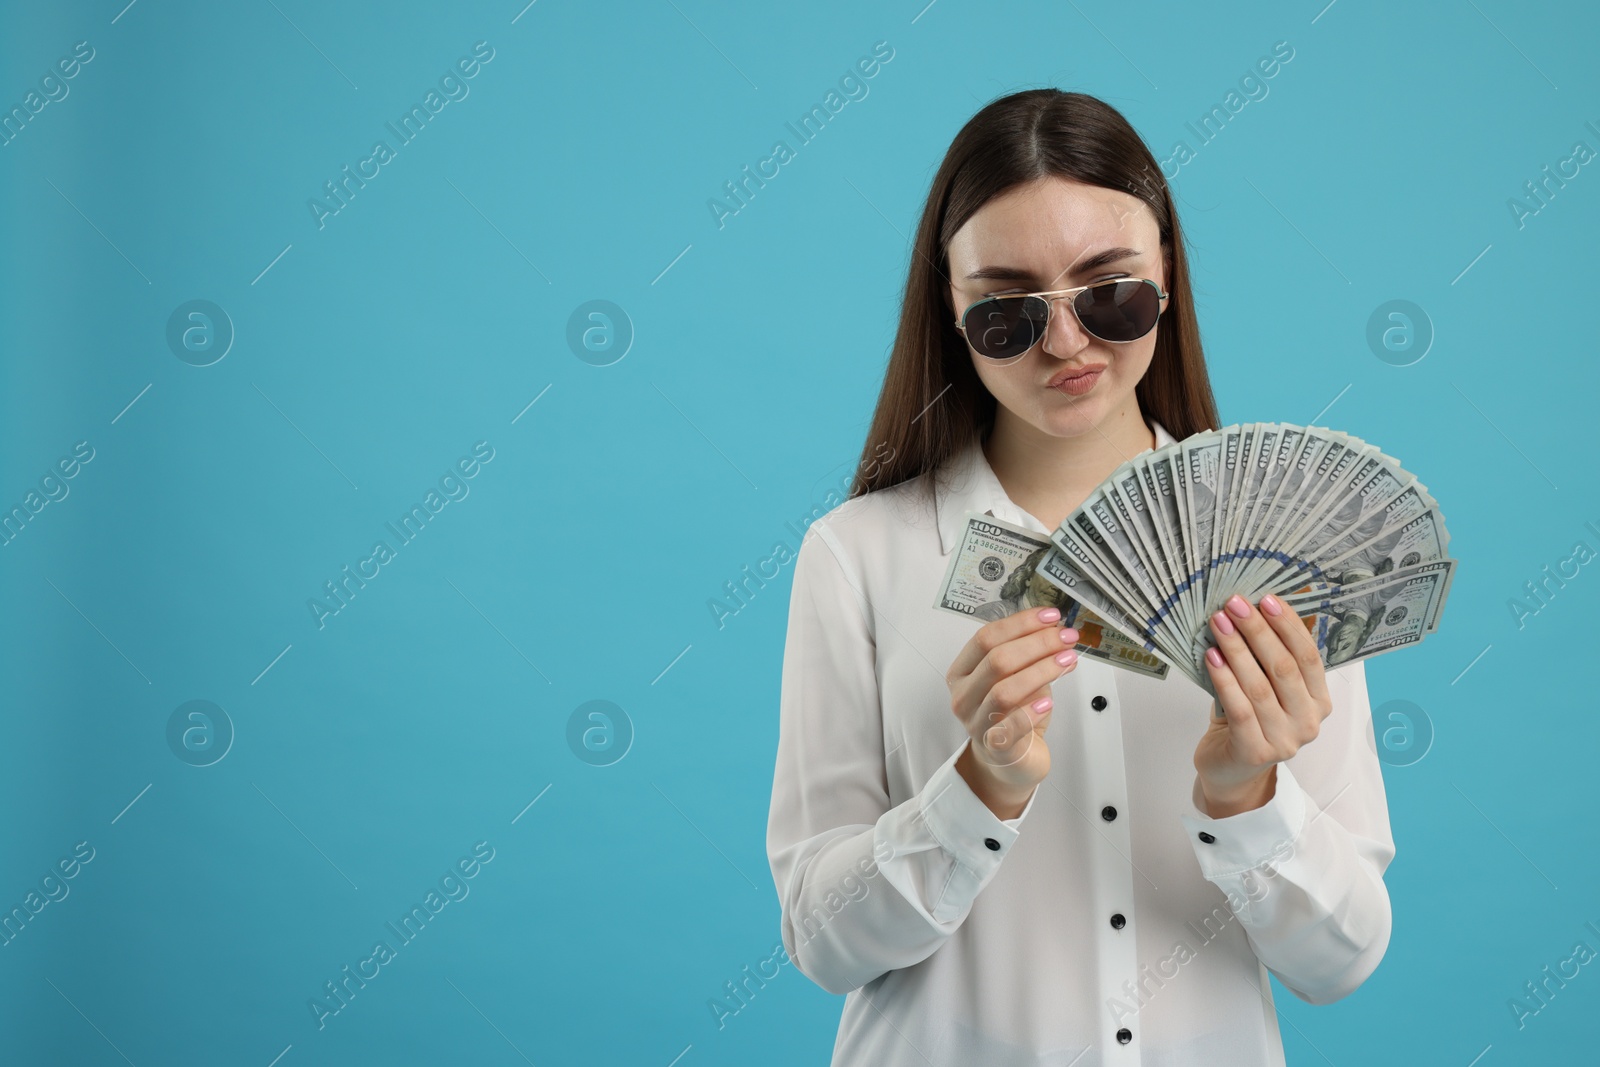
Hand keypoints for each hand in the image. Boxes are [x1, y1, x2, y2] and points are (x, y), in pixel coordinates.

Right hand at [946, 606, 1080, 817]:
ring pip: (1004, 691)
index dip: (1020, 624)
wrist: (1010, 759)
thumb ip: (1030, 656)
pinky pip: (1009, 727)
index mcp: (962, 672)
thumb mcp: (1019, 677)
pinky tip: (1048, 702)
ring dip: (1040, 671)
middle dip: (1037, 644)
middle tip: (1066, 638)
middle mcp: (963, 696)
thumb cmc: (1013, 713)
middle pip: (996, 660)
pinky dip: (1030, 712)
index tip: (1051, 617)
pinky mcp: (995, 748)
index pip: (985, 638)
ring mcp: (975, 723)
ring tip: (1067, 660)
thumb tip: (1057, 632)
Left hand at [1194, 593, 1332, 817]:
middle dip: (1257, 631)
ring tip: (1218, 624)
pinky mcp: (1255, 752)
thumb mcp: (1267, 686)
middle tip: (1235, 604)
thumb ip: (1268, 657)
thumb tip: (1253, 608)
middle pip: (1284, 667)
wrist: (1230, 770)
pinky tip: (1211, 657)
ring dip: (1236, 649)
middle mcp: (1309, 722)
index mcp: (1319, 701)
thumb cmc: (1249, 720)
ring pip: (1259, 686)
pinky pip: (1239, 708)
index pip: (1308, 656)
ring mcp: (1284, 740)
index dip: (1288, 625)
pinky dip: (1224, 679)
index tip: (1267, 599)